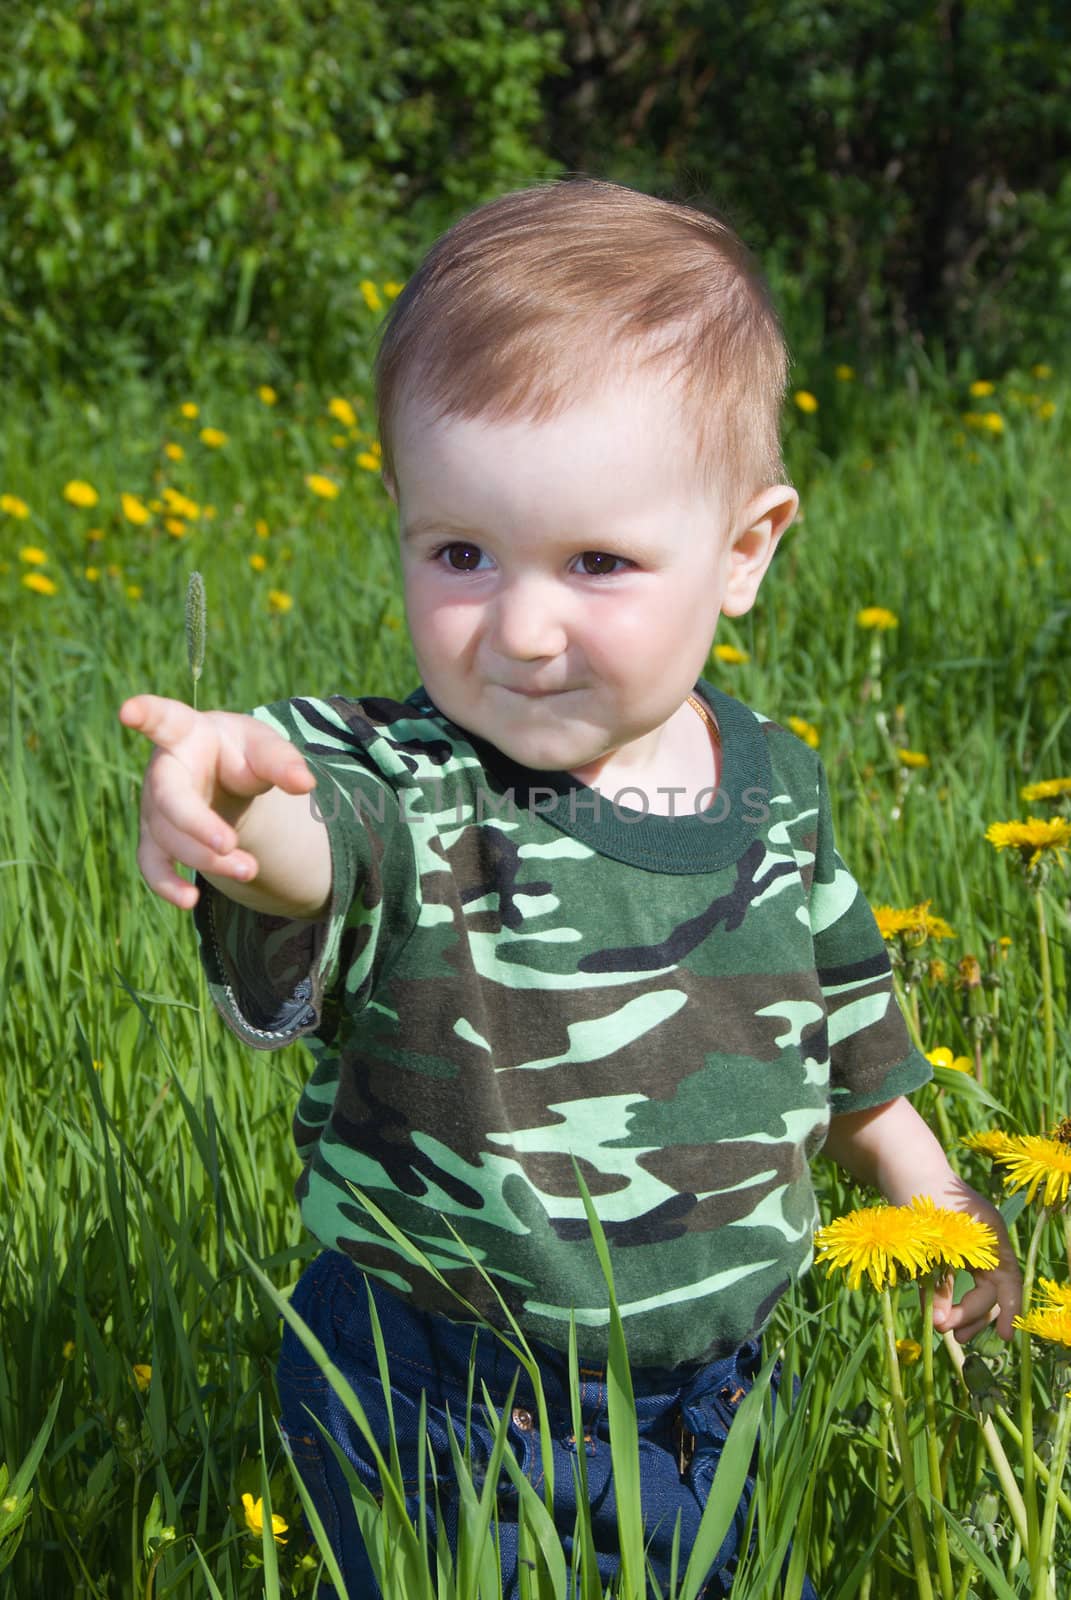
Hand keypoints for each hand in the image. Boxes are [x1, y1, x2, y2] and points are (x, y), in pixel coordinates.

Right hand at [119, 694, 316, 908]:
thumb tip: (305, 784)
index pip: (164, 719)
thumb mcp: (265, 748)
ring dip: (208, 860)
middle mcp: (161, 772)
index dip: (146, 713)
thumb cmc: (241, 754)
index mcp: (186, 734)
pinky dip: (168, 885)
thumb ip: (283, 762)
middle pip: (169, 800)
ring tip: (251, 869)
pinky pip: (153, 867)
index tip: (128, 709)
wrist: (225, 778)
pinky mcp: (156, 841)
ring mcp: (154, 809)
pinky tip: (190, 900)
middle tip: (230, 845)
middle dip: (197, 825)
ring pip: (170, 840)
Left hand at [931, 1184, 1021, 1342]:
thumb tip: (939, 1323)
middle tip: (952, 1335)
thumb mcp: (927, 1241)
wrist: (902, 1165)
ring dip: (961, 1311)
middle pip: (991, 1289)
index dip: (1009, 1310)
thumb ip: (935, 1282)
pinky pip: (957, 1278)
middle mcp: (984, 1242)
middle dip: (973, 1315)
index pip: (1008, 1280)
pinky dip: (949, 1295)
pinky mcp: (950, 1248)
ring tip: (944, 1330)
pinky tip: (936, 1313)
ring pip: (974, 1287)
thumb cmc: (918, 1196)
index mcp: (990, 1236)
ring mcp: (968, 1245)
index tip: (1003, 1338)